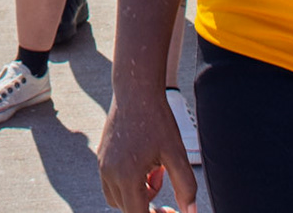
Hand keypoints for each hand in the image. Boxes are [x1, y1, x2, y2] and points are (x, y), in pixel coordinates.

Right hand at [98, 90, 194, 212]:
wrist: (135, 92)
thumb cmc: (157, 120)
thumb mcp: (176, 154)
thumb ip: (186, 187)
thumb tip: (191, 212)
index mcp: (127, 176)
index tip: (169, 210)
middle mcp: (109, 173)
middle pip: (127, 209)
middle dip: (148, 203)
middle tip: (163, 180)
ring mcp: (102, 165)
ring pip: (117, 198)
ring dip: (137, 194)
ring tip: (154, 171)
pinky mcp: (101, 156)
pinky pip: (112, 182)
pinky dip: (128, 183)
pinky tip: (145, 163)